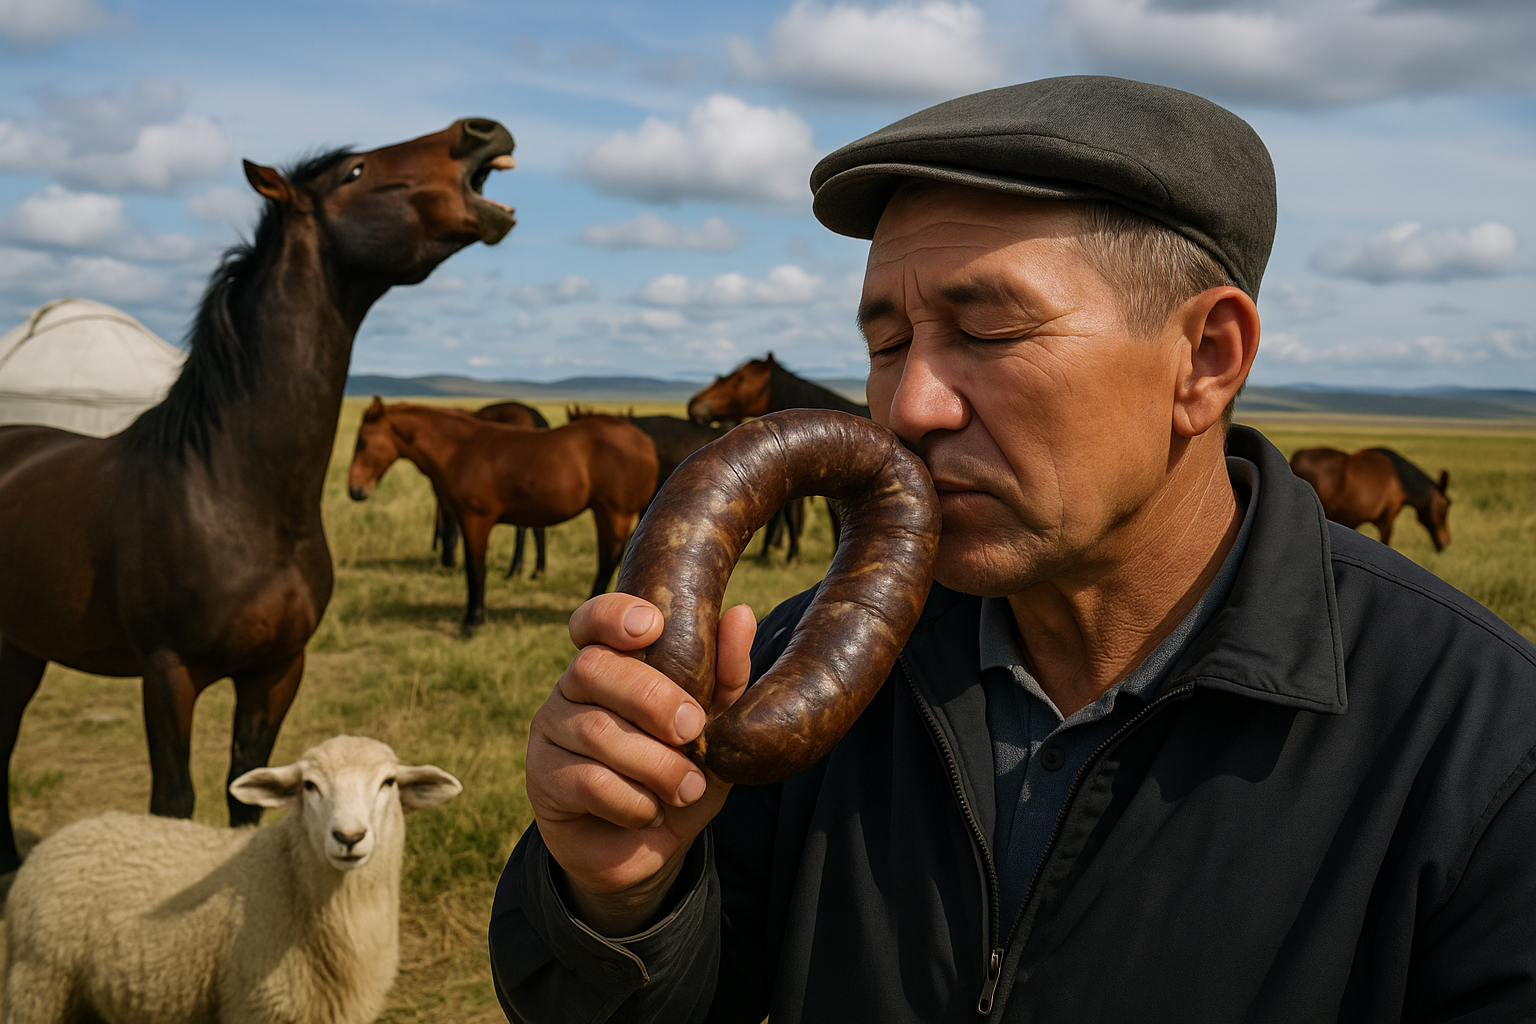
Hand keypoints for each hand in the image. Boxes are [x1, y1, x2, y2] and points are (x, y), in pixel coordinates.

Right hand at [526, 592, 755, 934]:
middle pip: (594, 668)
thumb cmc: (681, 771)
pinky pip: (588, 780)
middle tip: (693, 728)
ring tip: (688, 788)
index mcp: (612, 662)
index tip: (651, 626)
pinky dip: (632, 800)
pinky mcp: (543, 779)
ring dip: (655, 764)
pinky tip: (651, 812)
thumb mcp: (715, 728)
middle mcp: (573, 688)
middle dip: (652, 697)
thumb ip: (725, 677)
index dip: (613, 615)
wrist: (650, 847)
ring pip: (596, 730)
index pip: (593, 621)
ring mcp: (552, 731)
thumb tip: (740, 615)